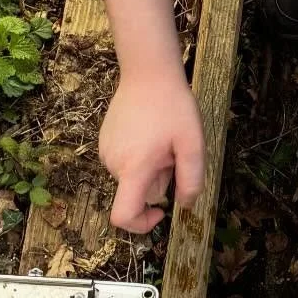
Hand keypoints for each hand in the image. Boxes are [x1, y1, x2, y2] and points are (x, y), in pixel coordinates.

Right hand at [100, 66, 206, 233]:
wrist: (147, 72)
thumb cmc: (172, 107)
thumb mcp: (192, 145)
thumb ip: (191, 180)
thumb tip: (184, 205)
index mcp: (134, 168)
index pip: (123, 215)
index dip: (140, 225)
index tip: (160, 212)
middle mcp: (113, 164)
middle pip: (135, 192)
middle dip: (157, 181)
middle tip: (172, 154)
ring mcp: (105, 152)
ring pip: (131, 176)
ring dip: (149, 168)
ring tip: (161, 140)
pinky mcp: (104, 141)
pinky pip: (124, 161)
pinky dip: (138, 156)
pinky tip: (149, 132)